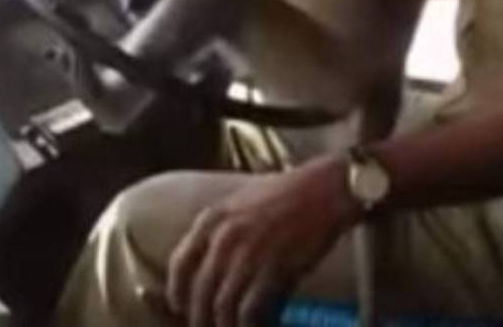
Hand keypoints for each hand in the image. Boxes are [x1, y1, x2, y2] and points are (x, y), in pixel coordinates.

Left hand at [166, 158, 357, 326]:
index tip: (180, 305)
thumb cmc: (289, 192)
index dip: (176, 291)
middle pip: (199, 291)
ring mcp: (248, 253)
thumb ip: (222, 226)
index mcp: (213, 217)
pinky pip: (249, 310)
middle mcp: (224, 236)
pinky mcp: (273, 269)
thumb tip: (212, 259)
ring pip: (221, 305)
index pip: (180, 263)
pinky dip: (247, 324)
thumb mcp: (243, 199)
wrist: (326, 188)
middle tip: (206, 326)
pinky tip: (252, 326)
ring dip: (224, 324)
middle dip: (199, 316)